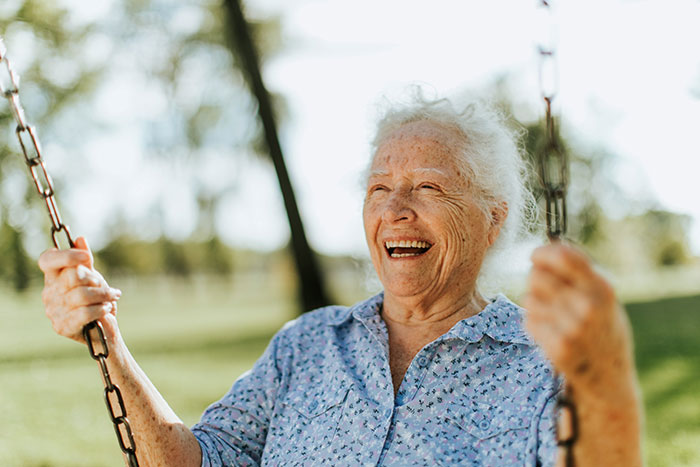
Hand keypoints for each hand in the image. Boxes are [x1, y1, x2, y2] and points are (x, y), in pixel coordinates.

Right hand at [38, 236, 121, 343]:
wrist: (103, 330)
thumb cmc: (96, 300)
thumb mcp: (92, 277)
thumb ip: (84, 260)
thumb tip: (80, 239)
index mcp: (53, 278)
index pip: (47, 260)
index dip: (66, 255)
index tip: (87, 257)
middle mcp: (49, 293)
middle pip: (71, 276)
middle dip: (95, 280)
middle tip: (107, 287)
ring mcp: (53, 311)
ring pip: (81, 295)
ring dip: (103, 295)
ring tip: (112, 297)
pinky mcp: (62, 327)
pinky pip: (84, 313)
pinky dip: (100, 309)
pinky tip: (107, 309)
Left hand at [523, 242, 635, 400]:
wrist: (610, 376)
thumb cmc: (602, 327)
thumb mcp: (604, 296)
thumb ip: (580, 273)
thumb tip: (548, 248)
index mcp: (603, 288)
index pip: (563, 256)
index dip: (543, 252)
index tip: (535, 256)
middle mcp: (589, 307)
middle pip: (537, 276)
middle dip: (536, 278)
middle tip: (546, 291)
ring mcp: (573, 329)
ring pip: (529, 298)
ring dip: (535, 303)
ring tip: (553, 315)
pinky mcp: (558, 349)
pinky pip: (529, 321)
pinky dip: (534, 323)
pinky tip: (551, 331)